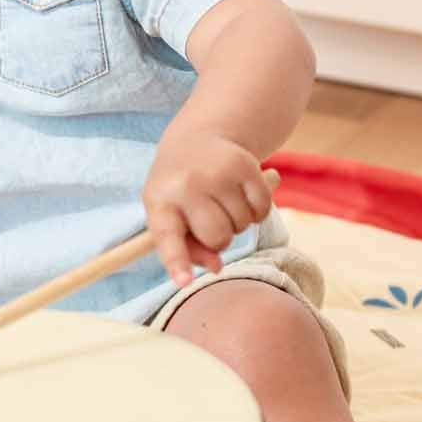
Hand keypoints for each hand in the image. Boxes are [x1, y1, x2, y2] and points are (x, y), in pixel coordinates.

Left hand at [142, 131, 277, 287]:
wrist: (196, 139)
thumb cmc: (179, 190)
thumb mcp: (170, 216)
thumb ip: (187, 249)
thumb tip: (216, 266)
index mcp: (160, 201)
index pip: (168, 237)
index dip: (178, 261)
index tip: (184, 282)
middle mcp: (187, 184)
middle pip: (218, 238)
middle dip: (219, 238)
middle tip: (210, 218)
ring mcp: (217, 172)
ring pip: (242, 224)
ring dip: (238, 222)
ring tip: (222, 201)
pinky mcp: (245, 164)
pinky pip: (262, 209)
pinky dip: (257, 210)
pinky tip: (242, 195)